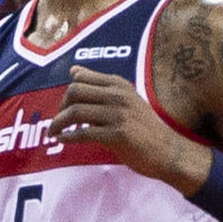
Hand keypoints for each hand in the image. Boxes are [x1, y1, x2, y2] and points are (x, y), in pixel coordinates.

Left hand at [52, 68, 212, 191]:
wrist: (169, 152)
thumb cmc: (144, 127)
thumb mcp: (126, 99)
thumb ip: (101, 86)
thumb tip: (73, 70)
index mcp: (119, 85)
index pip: (80, 78)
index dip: (67, 94)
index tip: (63, 107)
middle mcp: (118, 95)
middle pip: (74, 92)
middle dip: (60, 107)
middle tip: (58, 122)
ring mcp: (119, 115)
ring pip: (76, 112)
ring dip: (58, 123)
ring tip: (53, 133)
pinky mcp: (118, 135)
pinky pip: (83, 134)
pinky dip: (68, 137)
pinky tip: (62, 140)